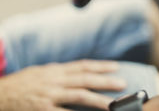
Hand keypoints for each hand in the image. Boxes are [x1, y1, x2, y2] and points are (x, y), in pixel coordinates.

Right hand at [0, 60, 126, 110]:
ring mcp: (49, 95)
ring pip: (79, 95)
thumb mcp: (40, 73)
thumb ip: (59, 73)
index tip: (116, 67)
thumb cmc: (20, 85)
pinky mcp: (43, 109)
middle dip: (105, 81)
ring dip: (99, 100)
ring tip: (114, 105)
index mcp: (55, 71)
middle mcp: (55, 80)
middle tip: (124, 84)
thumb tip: (77, 72)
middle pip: (85, 79)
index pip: (82, 66)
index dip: (100, 66)